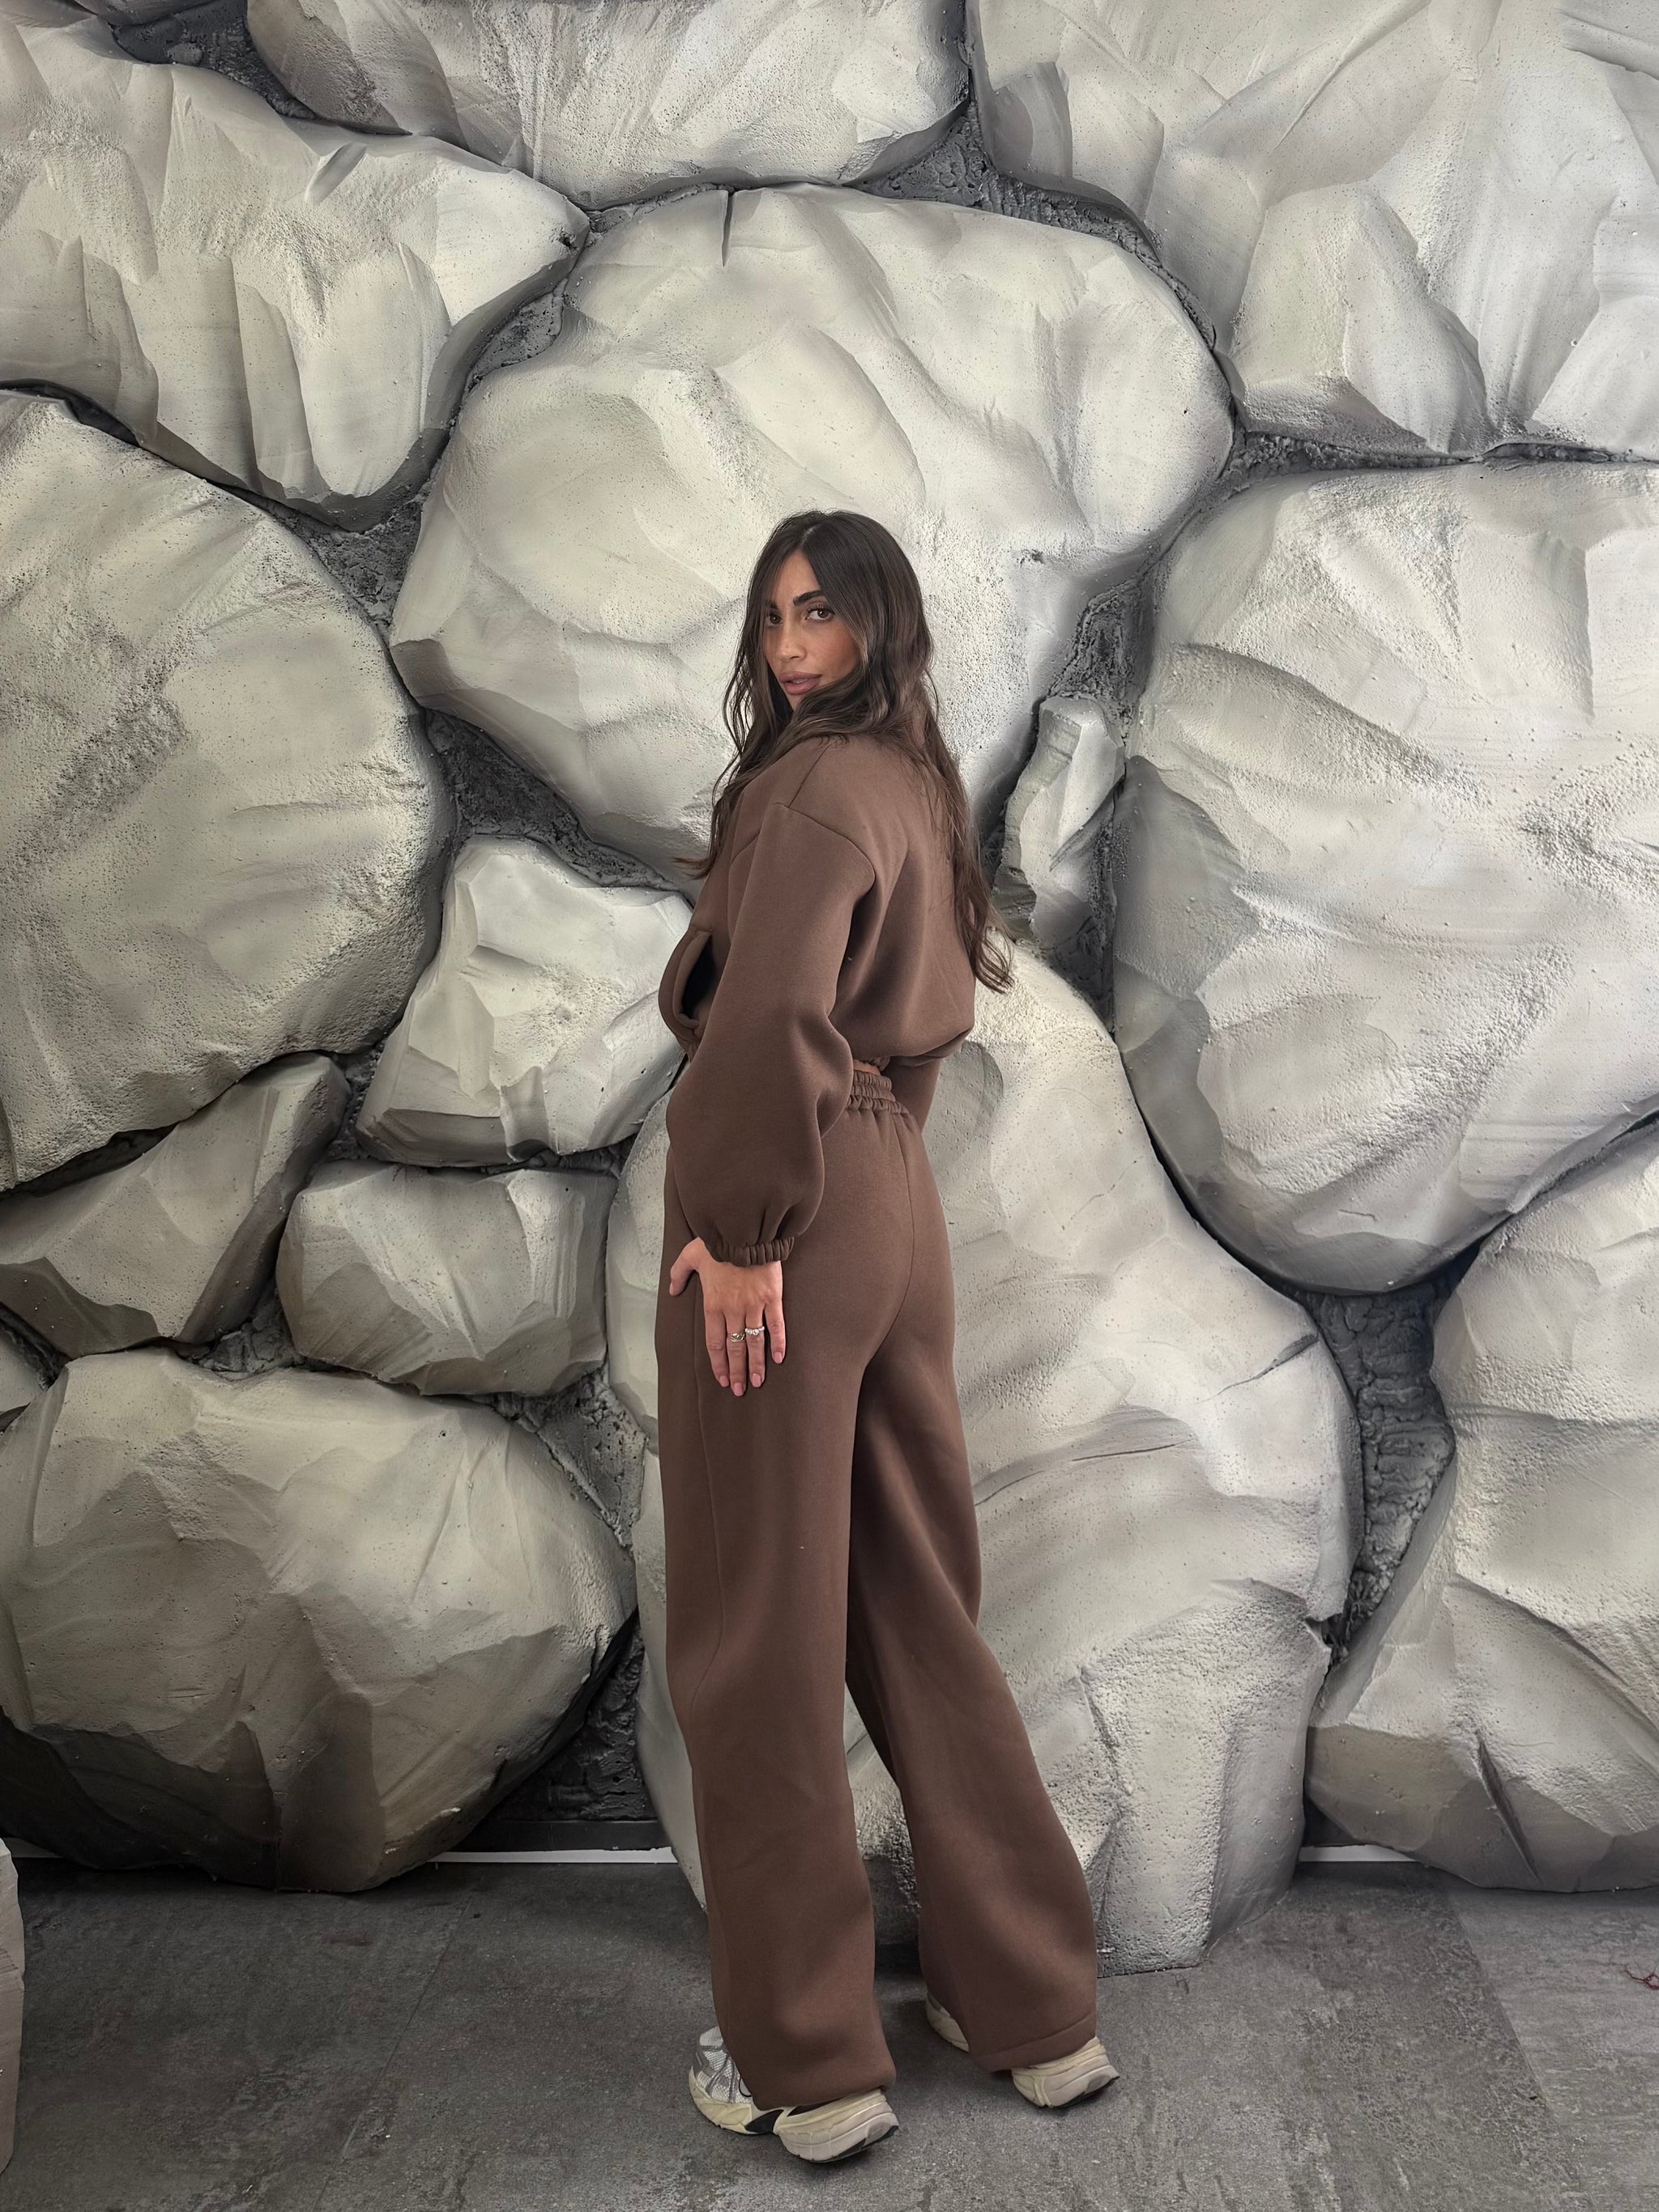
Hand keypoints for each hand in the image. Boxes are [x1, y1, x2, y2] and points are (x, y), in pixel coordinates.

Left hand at [665, 1236, 784, 1395]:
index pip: (715, 1342)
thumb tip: (672, 1288)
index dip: (718, 1363)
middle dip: (736, 1371)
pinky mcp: (772, 1298)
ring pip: (754, 1342)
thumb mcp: (690, 1255)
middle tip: (739, 1390)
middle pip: (734, 1348)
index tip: (721, 1378)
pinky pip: (776, 1325)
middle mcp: (733, 1310)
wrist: (744, 1230)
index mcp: (713, 1304)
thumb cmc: (718, 1241)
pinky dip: (777, 1342)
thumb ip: (679, 1273)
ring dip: (755, 1364)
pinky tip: (778, 1358)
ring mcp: (754, 1306)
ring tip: (757, 1381)